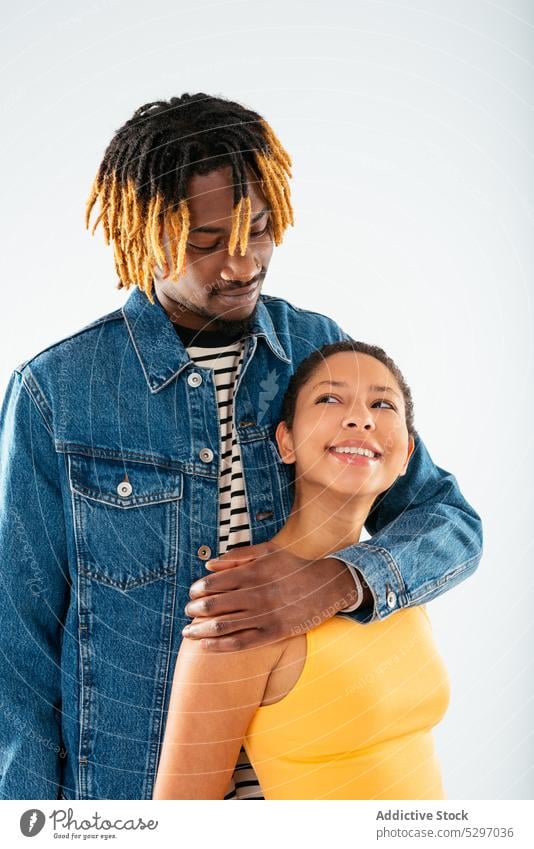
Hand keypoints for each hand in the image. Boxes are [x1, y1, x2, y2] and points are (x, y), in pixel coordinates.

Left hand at [182, 542, 359, 650]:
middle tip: (188, 612)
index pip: (213, 583)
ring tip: (188, 632)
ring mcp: (264, 615)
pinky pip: (240, 642)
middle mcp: (256, 594)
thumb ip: (237, 556)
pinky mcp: (273, 633)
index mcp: (253, 572)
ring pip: (223, 626)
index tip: (193, 593)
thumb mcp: (267, 552)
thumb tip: (209, 564)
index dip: (197, 590)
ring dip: (200, 630)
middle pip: (214, 605)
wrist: (327, 586)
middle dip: (194, 610)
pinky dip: (219, 645)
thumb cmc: (293, 566)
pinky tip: (206, 645)